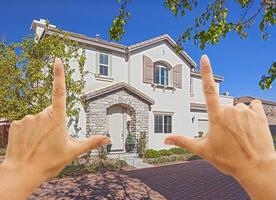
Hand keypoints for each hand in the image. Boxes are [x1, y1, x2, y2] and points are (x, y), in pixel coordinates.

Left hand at [0, 58, 109, 198]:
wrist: (22, 173)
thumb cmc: (49, 163)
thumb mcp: (74, 152)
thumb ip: (92, 142)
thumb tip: (109, 139)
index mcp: (57, 119)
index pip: (59, 92)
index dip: (59, 74)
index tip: (57, 60)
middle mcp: (41, 115)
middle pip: (51, 112)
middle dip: (54, 122)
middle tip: (53, 140)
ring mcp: (27, 119)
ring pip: (38, 118)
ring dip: (41, 127)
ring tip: (41, 144)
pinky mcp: (16, 124)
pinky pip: (26, 123)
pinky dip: (29, 130)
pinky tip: (30, 143)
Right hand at [165, 55, 274, 178]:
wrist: (256, 168)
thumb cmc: (229, 160)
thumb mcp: (202, 150)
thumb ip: (182, 141)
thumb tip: (165, 139)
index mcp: (216, 116)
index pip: (208, 89)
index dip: (206, 72)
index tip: (204, 57)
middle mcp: (231, 109)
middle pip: (223, 107)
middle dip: (223, 118)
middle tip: (227, 137)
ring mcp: (246, 111)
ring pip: (237, 108)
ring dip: (237, 117)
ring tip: (239, 135)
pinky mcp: (259, 114)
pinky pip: (252, 106)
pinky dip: (250, 113)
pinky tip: (250, 126)